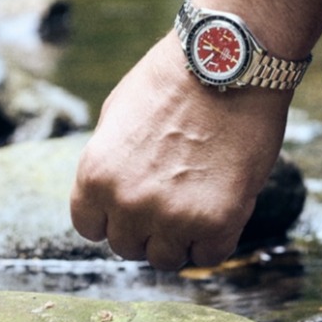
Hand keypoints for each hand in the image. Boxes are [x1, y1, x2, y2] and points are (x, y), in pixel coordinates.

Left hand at [69, 0, 321, 268]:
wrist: (230, 62)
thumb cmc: (176, 78)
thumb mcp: (118, 115)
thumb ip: (110, 161)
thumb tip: (111, 195)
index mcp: (95, 176)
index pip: (91, 228)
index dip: (114, 216)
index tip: (134, 205)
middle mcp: (129, 203)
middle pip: (128, 246)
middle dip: (146, 228)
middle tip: (172, 202)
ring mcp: (173, 216)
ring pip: (166, 259)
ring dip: (179, 240)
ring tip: (197, 208)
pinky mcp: (218, 221)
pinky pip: (209, 257)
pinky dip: (213, 241)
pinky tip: (220, 213)